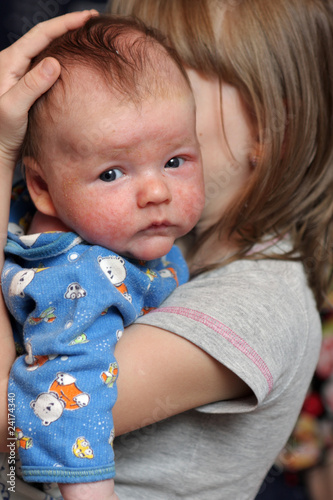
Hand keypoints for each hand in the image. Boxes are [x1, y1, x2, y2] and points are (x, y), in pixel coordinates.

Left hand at [0, 10, 97, 167]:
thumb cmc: (2, 131)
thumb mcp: (14, 108)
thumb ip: (31, 85)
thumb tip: (54, 62)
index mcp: (9, 62)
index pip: (40, 35)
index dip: (64, 24)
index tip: (86, 18)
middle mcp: (15, 63)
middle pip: (45, 36)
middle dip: (68, 25)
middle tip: (92, 20)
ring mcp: (23, 73)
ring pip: (47, 48)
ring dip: (66, 39)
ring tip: (86, 35)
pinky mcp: (30, 84)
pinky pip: (48, 64)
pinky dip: (64, 57)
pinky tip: (75, 59)